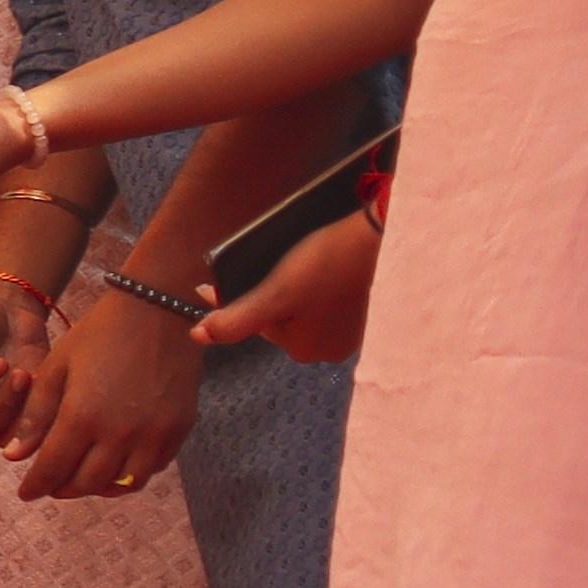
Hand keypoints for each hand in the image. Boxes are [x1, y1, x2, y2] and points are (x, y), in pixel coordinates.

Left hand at [14, 281, 201, 500]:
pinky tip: (114, 465)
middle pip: (87, 483)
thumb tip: (13, 457)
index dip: (36, 485)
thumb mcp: (57, 368)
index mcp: (83, 416)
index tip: (25, 493)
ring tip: (81, 480)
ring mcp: (154, 435)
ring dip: (98, 489)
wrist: (157, 311)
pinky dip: (130, 476)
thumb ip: (36, 415)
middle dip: (63, 489)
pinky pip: (152, 469)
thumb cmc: (99, 334)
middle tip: (51, 486)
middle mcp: (121, 433)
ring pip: (123, 484)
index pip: (53, 469)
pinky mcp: (179, 430)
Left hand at [199, 213, 379, 362]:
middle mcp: (331, 349)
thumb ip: (238, 319)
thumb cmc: (329, 264)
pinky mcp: (367, 311)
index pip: (256, 323)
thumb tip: (200, 336)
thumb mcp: (275, 294)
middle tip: (254, 268)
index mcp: (306, 350)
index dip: (231, 299)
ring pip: (301, 308)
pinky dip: (312, 285)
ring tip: (281, 264)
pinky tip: (311, 265)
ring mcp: (353, 332)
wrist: (387, 238)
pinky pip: (325, 300)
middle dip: (263, 294)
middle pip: (279, 318)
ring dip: (286, 289)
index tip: (208, 283)